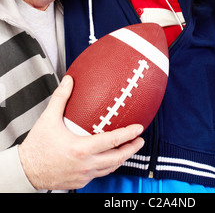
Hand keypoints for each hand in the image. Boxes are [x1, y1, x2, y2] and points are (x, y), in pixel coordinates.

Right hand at [18, 75, 143, 190]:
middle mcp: (86, 164)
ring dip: (122, 158)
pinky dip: (108, 165)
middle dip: (132, 149)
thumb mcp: (48, 119)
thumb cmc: (37, 147)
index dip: (128, 135)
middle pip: (117, 158)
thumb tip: (70, 79)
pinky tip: (109, 158)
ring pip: (110, 168)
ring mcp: (84, 175)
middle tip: (140, 139)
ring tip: (129, 148)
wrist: (25, 171)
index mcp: (81, 149)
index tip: (139, 128)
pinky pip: (100, 174)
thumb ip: (61, 97)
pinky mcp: (80, 182)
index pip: (112, 142)